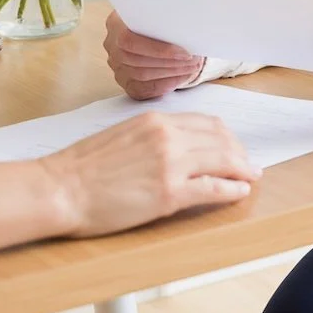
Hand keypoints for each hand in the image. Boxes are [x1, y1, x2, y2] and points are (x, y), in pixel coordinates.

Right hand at [40, 112, 260, 236]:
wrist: (61, 188)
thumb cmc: (82, 167)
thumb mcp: (123, 134)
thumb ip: (152, 135)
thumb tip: (173, 144)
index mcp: (156, 120)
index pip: (205, 123)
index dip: (225, 135)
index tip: (232, 144)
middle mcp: (168, 135)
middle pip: (220, 139)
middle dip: (239, 151)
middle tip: (249, 162)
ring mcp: (171, 163)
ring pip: (223, 160)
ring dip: (242, 169)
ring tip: (251, 176)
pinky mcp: (169, 192)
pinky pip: (213, 188)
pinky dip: (232, 189)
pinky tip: (239, 192)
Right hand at [104, 11, 204, 99]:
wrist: (154, 26)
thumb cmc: (159, 16)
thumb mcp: (160, 9)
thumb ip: (165, 15)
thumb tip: (187, 27)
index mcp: (115, 22)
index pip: (130, 41)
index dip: (159, 50)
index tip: (185, 53)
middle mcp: (112, 45)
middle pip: (137, 60)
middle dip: (170, 63)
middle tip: (194, 62)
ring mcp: (116, 65)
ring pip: (141, 75)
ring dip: (171, 74)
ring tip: (192, 68)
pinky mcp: (125, 81)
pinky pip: (143, 90)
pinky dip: (165, 85)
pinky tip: (181, 77)